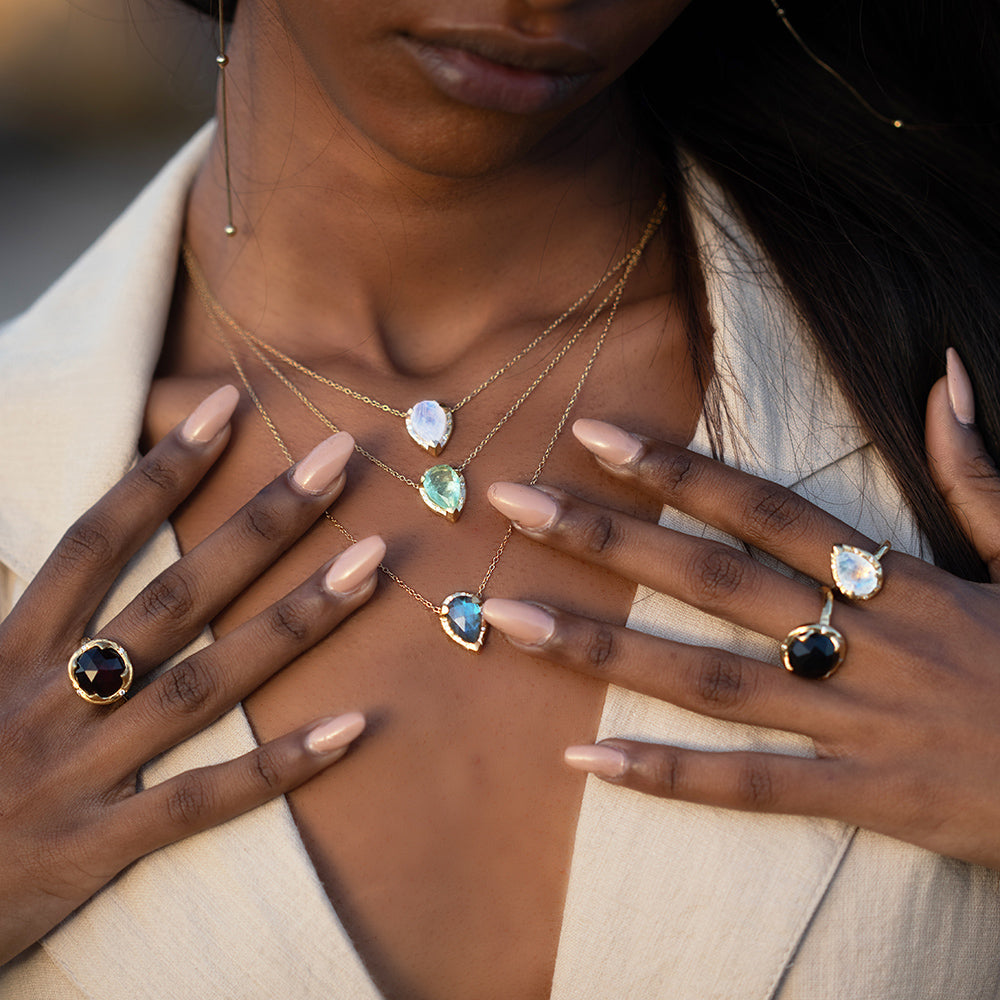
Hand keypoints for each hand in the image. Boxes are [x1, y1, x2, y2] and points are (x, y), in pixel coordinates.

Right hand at [0, 386, 382, 963]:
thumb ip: (19, 607)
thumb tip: (74, 547)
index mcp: (8, 646)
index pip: (100, 536)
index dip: (164, 468)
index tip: (230, 404)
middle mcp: (50, 696)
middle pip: (175, 593)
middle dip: (261, 522)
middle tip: (339, 460)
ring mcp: (78, 772)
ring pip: (205, 683)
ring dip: (295, 620)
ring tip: (371, 563)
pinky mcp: (97, 847)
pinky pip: (202, 801)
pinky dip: (278, 766)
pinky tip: (352, 727)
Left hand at [483, 350, 999, 868]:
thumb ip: (981, 471)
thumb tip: (947, 373)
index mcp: (899, 580)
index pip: (764, 509)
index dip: (677, 468)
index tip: (593, 433)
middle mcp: (861, 644)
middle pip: (710, 583)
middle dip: (605, 541)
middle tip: (509, 506)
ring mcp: (856, 726)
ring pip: (708, 681)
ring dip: (602, 652)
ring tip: (509, 621)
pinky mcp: (864, 801)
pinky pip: (752, 790)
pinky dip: (668, 777)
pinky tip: (584, 762)